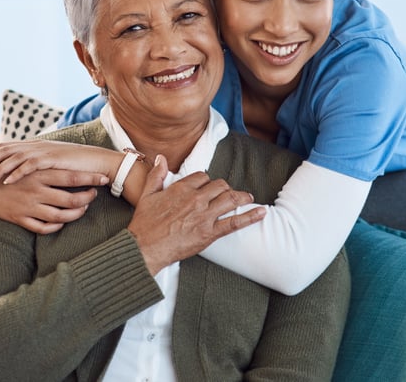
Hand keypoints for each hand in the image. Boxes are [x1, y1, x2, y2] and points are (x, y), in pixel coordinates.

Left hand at [0, 140, 119, 186]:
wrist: (93, 161)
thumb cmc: (71, 165)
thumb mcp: (47, 163)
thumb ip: (31, 163)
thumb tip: (16, 170)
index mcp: (28, 146)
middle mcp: (31, 146)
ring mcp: (40, 151)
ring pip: (11, 159)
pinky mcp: (49, 159)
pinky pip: (29, 166)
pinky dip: (16, 174)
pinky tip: (5, 183)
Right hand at [0, 163, 107, 233]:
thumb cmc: (4, 170)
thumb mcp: (24, 161)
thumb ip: (43, 162)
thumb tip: (62, 157)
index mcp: (39, 172)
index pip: (72, 176)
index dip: (91, 178)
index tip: (104, 179)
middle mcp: (36, 189)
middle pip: (71, 198)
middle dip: (87, 198)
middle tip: (94, 196)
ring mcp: (28, 206)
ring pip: (61, 215)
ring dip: (76, 214)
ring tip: (82, 209)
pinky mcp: (19, 218)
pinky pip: (43, 227)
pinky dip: (56, 225)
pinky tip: (62, 221)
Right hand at [127, 155, 262, 274]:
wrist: (145, 247)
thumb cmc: (144, 223)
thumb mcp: (146, 194)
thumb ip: (156, 175)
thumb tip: (161, 158)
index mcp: (181, 188)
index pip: (203, 177)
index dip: (207, 181)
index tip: (208, 186)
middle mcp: (196, 199)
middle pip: (219, 185)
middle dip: (225, 188)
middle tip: (228, 194)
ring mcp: (204, 215)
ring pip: (230, 199)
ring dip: (242, 197)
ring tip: (248, 198)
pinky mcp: (210, 232)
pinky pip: (235, 222)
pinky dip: (250, 217)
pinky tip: (261, 213)